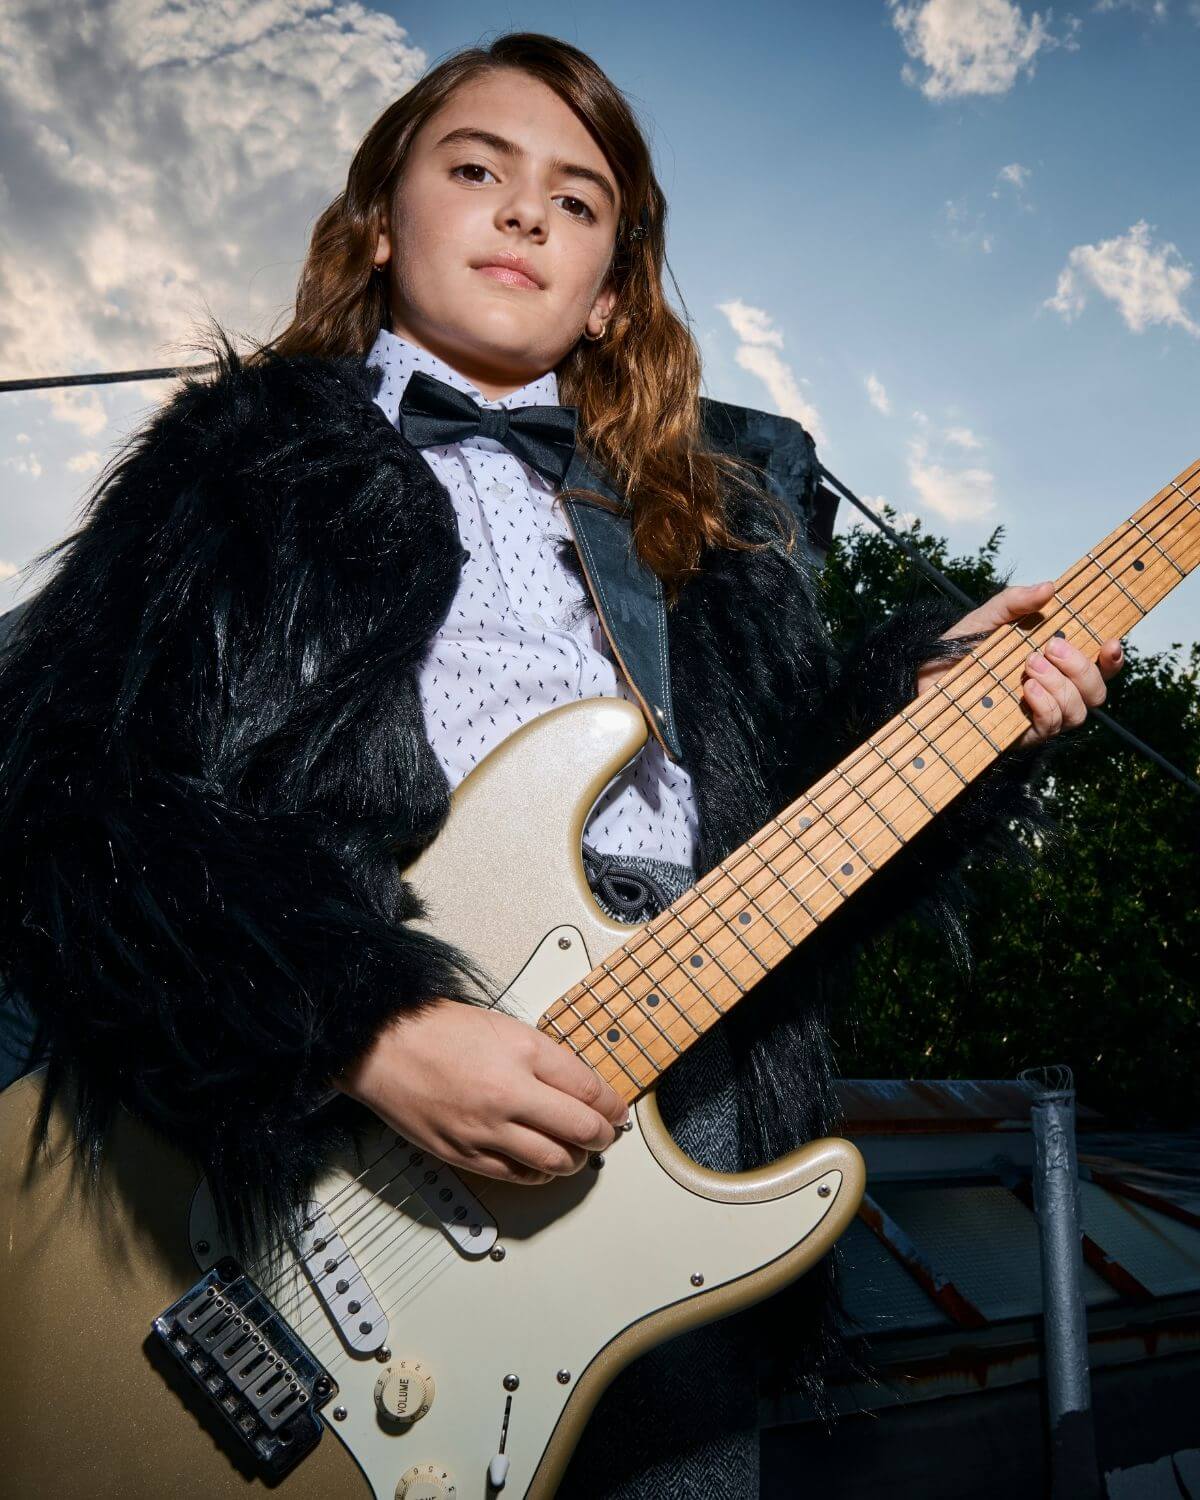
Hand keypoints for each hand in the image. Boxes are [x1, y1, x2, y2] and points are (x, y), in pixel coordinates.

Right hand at [333, 998, 629, 1185]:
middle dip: (602, 1135)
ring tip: (577, 1152)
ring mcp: (486, 1128)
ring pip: (554, 1161)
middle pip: (581, 1128)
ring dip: (574, 1159)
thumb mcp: (502, 1026)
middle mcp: (509, 1093)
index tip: (616, 1108)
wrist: (380, 1045)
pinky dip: (538, 1174)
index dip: (611, 1103)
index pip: (588, 1088)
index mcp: (523, 1052)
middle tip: (606, 1134)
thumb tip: (576, 1085)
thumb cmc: (433, 1028)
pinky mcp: (463, 1153)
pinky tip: (541, 1165)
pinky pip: (516, 1176)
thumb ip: (541, 1057)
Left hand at [915, 580, 1124, 748]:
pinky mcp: (1020, 735)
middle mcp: (1053, 691)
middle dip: (1083, 667)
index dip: (1114, 658)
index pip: (1100, 666)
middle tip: (1051, 647)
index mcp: (1054, 663)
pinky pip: (1051, 726)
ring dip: (1062, 686)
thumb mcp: (985, 619)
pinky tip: (1025, 688)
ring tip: (1030, 666)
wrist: (920, 683)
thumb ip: (1015, 602)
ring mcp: (1039, 715)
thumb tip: (1049, 587)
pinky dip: (1045, 705)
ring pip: (1079, 711)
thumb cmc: (956, 652)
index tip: (1110, 642)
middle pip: (1096, 691)